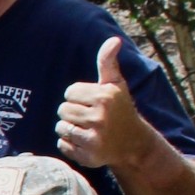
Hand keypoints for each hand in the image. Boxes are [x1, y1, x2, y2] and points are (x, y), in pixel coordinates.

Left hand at [57, 36, 152, 174]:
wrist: (133, 143)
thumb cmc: (120, 109)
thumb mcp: (115, 84)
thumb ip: (108, 62)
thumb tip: (114, 39)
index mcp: (105, 97)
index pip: (69, 92)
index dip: (78, 97)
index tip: (92, 102)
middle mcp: (100, 117)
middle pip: (62, 110)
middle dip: (73, 112)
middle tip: (90, 117)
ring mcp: (94, 138)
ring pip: (60, 127)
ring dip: (69, 128)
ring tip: (88, 129)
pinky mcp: (88, 155)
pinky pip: (62, 145)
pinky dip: (70, 144)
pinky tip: (85, 142)